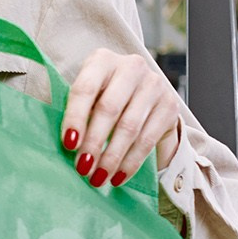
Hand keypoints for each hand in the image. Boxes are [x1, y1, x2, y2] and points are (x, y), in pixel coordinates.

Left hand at [60, 48, 188, 189]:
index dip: (75, 118)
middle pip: (109, 109)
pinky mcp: (170, 105)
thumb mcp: (89, 95)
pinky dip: (130, 163)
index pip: (85, 89)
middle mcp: (131, 67)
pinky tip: (118, 177)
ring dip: (112, 157)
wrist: (144, 94)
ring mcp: (154, 84)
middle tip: (83, 168)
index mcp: (102, 60)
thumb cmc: (104, 96)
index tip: (68, 144)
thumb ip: (78, 112)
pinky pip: (147, 140)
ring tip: (98, 178)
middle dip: (94, 143)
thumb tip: (67, 147)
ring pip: (129, 127)